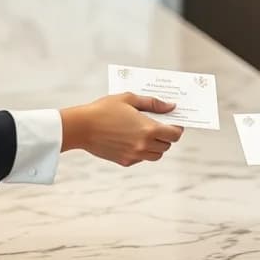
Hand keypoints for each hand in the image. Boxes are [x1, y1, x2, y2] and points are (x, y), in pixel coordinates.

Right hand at [59, 93, 184, 166]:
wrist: (81, 127)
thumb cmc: (104, 109)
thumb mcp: (129, 99)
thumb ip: (153, 103)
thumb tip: (171, 107)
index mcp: (148, 129)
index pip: (174, 135)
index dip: (177, 129)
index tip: (174, 123)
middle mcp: (144, 145)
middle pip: (166, 146)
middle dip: (166, 136)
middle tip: (159, 126)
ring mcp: (134, 155)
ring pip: (156, 155)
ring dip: (156, 146)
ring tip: (147, 134)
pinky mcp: (124, 161)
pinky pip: (141, 158)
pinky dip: (142, 151)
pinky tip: (133, 140)